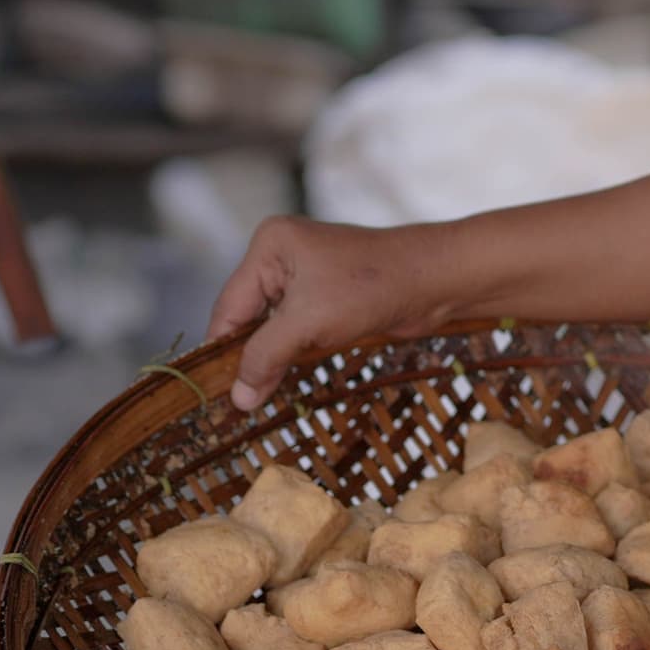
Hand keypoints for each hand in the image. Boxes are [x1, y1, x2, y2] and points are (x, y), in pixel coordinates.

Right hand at [206, 216, 444, 408]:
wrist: (435, 281)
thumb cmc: (372, 288)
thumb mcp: (309, 322)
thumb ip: (266, 356)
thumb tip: (238, 397)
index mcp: (269, 246)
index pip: (229, 306)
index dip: (222, 351)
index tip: (214, 394)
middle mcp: (281, 255)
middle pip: (247, 317)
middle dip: (247, 357)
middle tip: (237, 403)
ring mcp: (304, 275)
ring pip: (271, 327)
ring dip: (269, 359)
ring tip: (256, 398)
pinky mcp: (326, 296)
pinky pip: (295, 330)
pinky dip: (290, 354)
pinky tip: (282, 380)